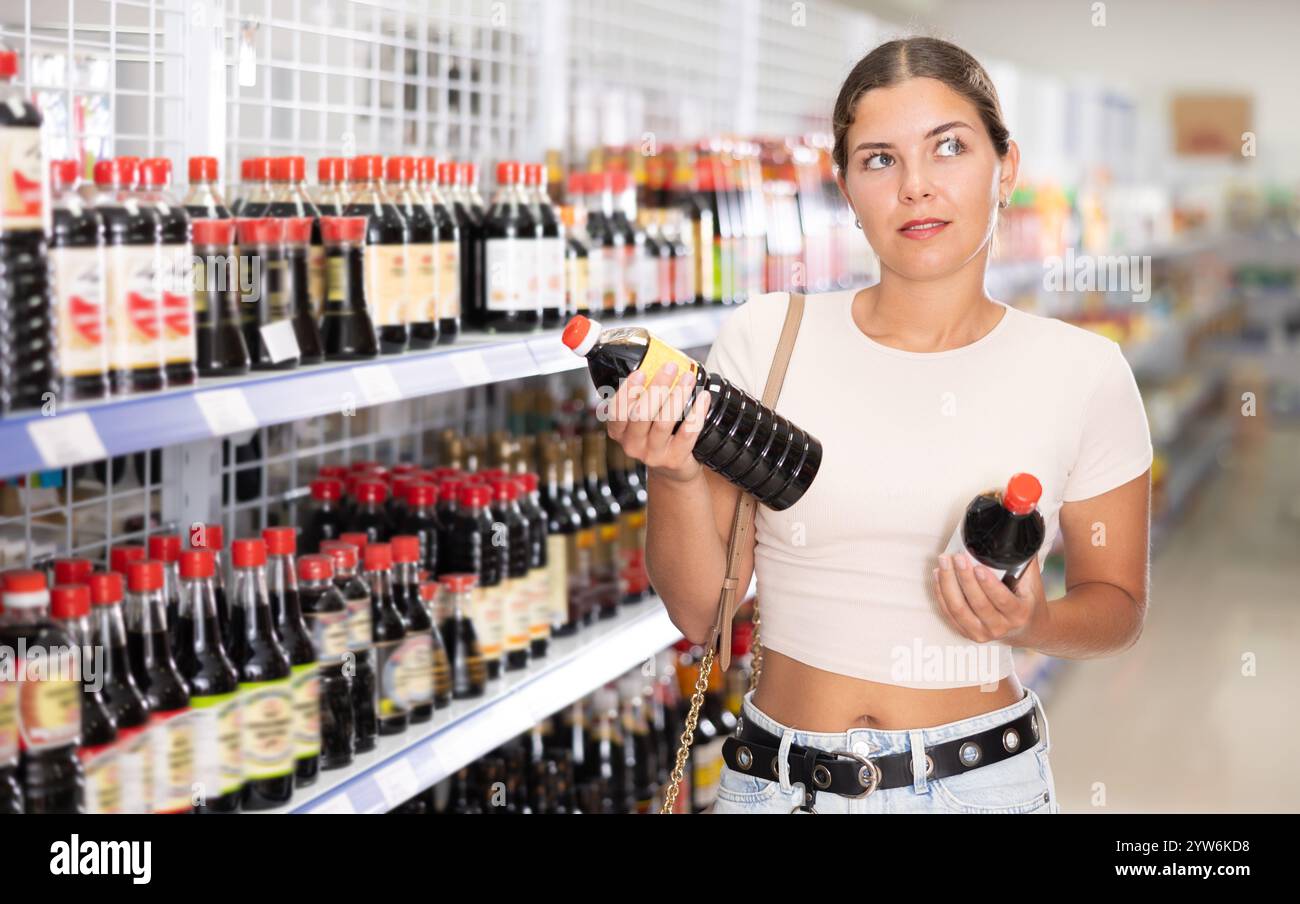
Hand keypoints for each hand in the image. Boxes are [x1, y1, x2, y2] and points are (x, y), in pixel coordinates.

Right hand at [603, 362, 710, 482]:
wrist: (672, 471)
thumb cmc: (656, 436)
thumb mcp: (642, 422)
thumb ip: (643, 398)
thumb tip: (660, 362)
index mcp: (619, 432)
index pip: (616, 412)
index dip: (627, 392)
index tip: (640, 372)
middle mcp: (632, 445)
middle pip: (641, 414)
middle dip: (657, 387)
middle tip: (670, 367)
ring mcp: (653, 455)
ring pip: (664, 422)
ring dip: (678, 396)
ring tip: (689, 378)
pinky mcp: (674, 460)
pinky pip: (688, 433)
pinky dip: (697, 413)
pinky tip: (702, 398)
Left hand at [932, 551, 1046, 645]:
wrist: (1026, 628)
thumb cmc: (1027, 600)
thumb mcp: (1032, 582)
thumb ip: (1023, 559)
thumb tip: (1016, 530)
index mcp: (1019, 614)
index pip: (1002, 600)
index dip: (988, 584)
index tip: (978, 567)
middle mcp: (1000, 627)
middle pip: (977, 603)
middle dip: (964, 578)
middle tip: (956, 557)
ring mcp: (982, 633)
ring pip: (959, 609)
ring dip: (948, 584)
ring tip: (943, 563)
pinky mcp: (967, 633)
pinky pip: (949, 614)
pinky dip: (941, 594)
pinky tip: (938, 576)